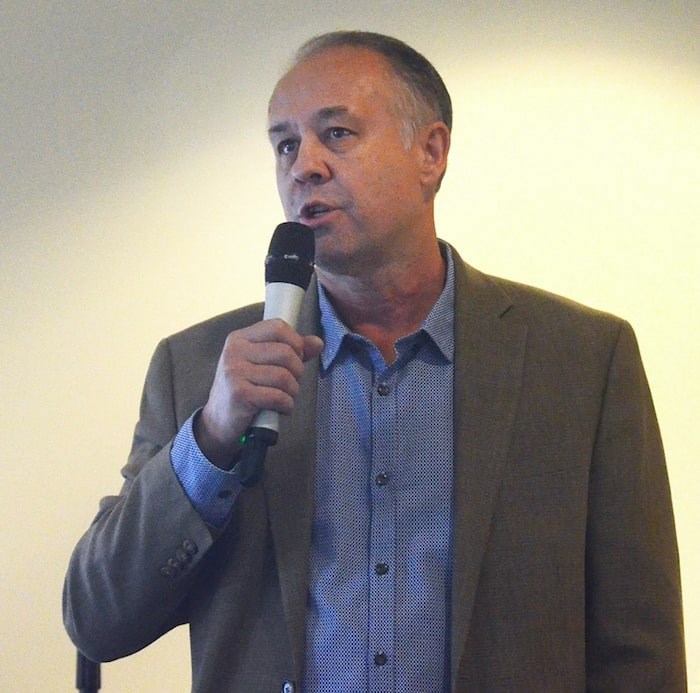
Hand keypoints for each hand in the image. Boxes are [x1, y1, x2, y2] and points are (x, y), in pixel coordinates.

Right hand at [194, 319, 323, 468]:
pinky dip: (286, 405)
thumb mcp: (263, 365)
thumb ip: (291, 351)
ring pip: (284, 376)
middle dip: (297, 371)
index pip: (278, 326)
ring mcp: (234, 372)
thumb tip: (318, 343)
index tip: (295, 358)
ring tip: (285, 397)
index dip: (296, 342)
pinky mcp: (239, 394)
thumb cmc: (245, 390)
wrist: (218, 421)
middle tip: (290, 383)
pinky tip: (281, 408)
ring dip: (292, 391)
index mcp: (240, 338)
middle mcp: (235, 351)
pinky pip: (277, 396)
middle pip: (286, 352)